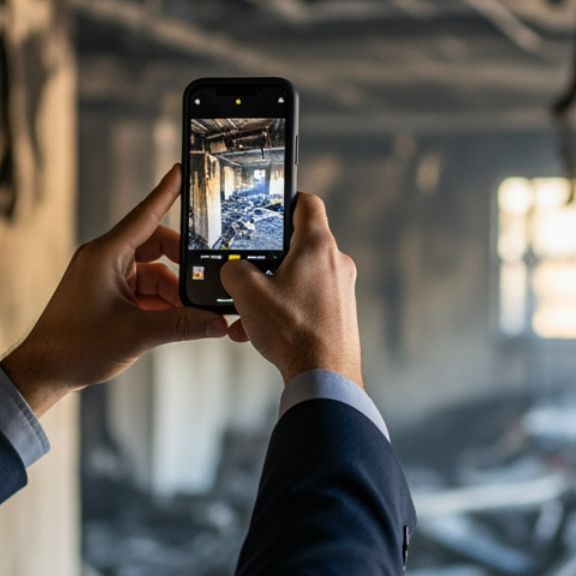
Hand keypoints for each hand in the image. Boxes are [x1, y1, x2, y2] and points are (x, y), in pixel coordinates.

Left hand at [1, 165, 226, 416]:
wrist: (45, 371)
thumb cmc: (76, 347)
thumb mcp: (137, 334)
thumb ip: (182, 325)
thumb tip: (217, 323)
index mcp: (105, 255)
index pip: (144, 215)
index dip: (166, 193)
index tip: (180, 172)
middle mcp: (104, 260)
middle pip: (155, 246)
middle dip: (181, 266)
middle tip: (205, 282)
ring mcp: (105, 277)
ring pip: (152, 273)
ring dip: (173, 292)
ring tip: (191, 314)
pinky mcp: (106, 295)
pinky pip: (143, 290)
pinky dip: (160, 303)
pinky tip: (174, 320)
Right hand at [220, 193, 363, 388]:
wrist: (325, 376)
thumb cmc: (294, 332)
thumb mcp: (248, 294)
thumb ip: (233, 271)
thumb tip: (232, 270)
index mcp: (318, 246)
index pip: (307, 203)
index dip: (287, 198)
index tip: (272, 204)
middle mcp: (336, 263)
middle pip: (299, 245)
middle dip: (268, 259)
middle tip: (247, 271)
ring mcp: (342, 290)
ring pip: (300, 278)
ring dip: (271, 291)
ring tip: (247, 314)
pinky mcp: (341, 314)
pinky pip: (307, 301)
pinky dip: (284, 310)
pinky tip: (260, 332)